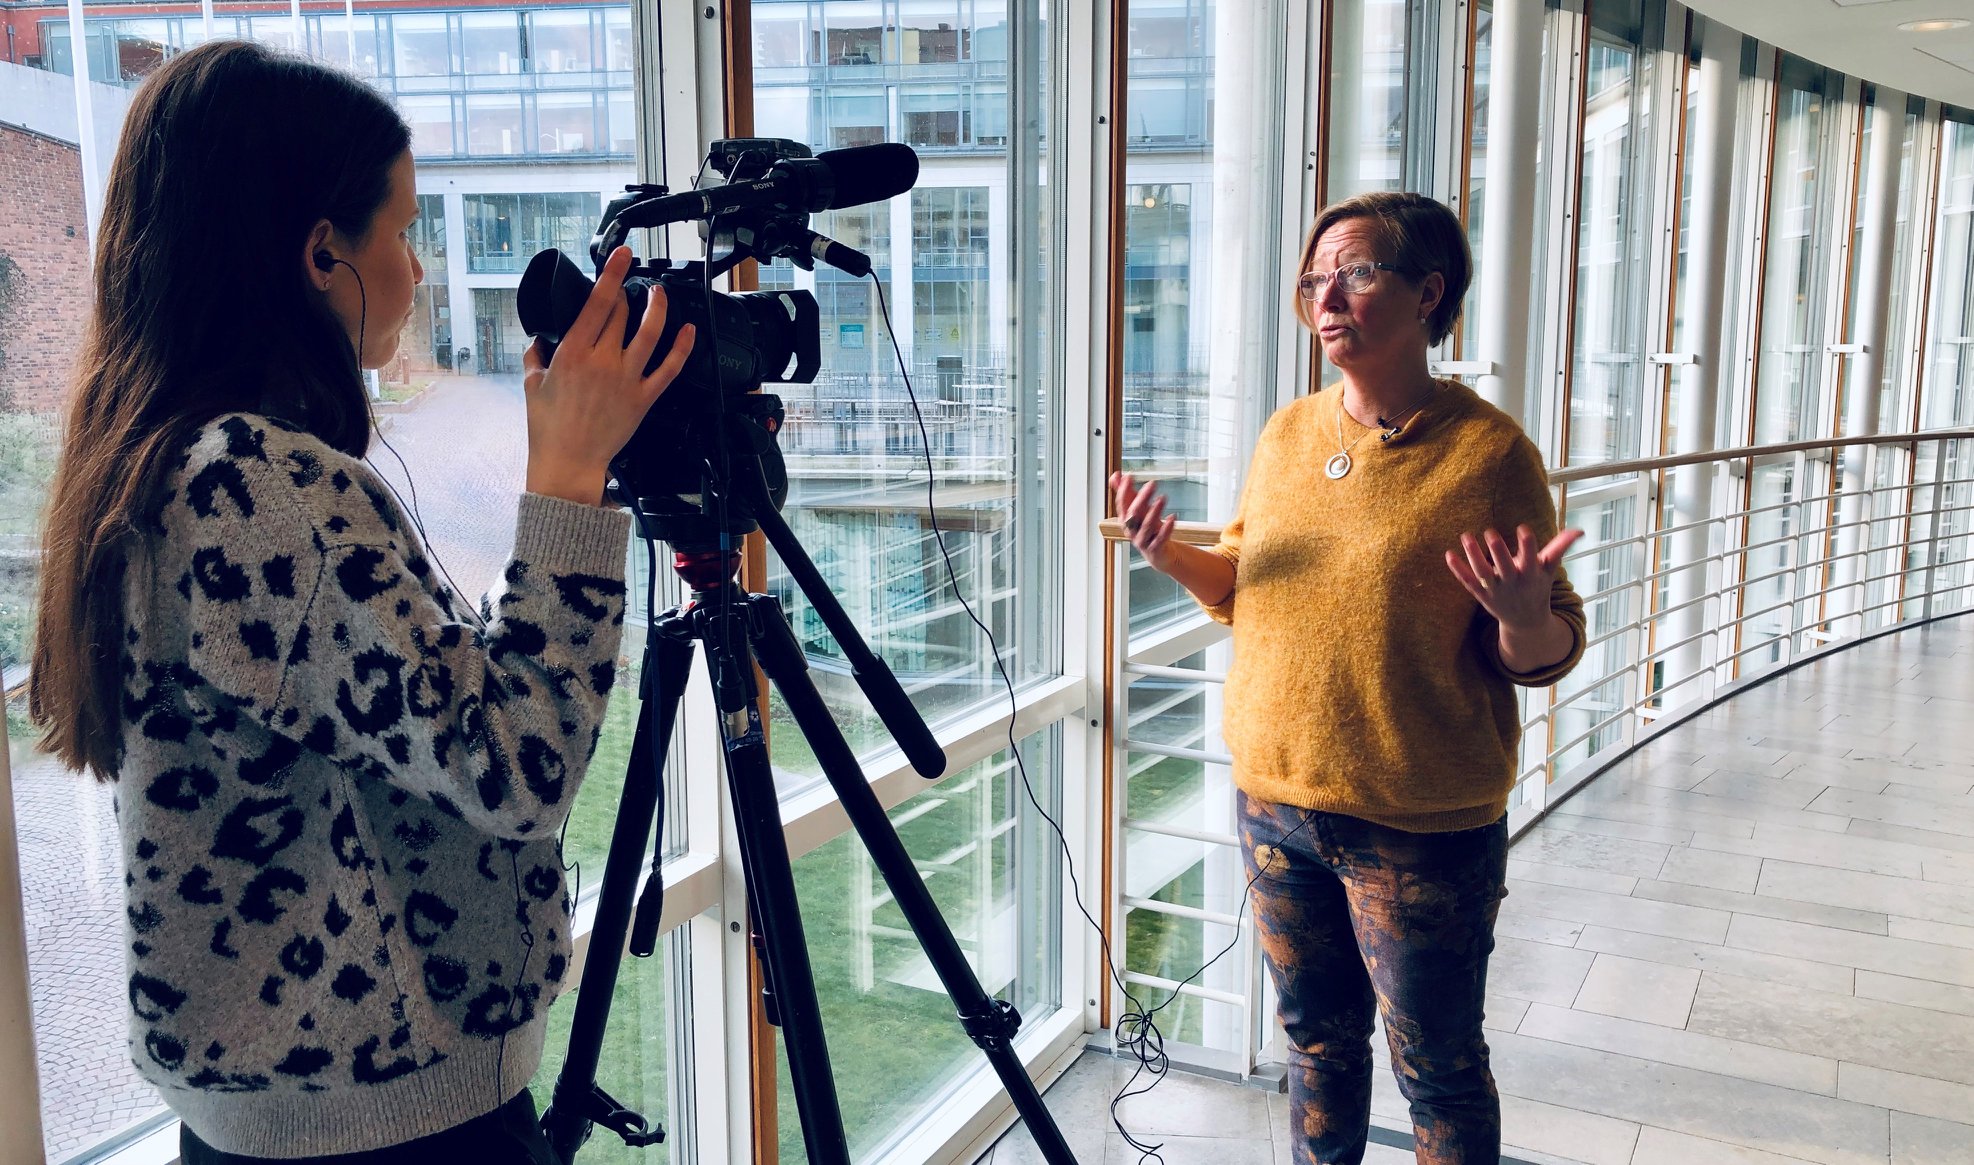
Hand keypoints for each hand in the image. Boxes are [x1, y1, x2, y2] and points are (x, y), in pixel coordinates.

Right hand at [522, 246, 695, 504]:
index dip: (612, 274)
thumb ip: (534, 357)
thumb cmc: (548, 428)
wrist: (568, 463)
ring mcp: (626, 379)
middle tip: (627, 285)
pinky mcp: (643, 398)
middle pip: (622, 314)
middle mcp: (602, 361)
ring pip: (650, 334)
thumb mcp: (531, 386)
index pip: (597, 303)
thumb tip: (538, 340)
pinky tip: (689, 331)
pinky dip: (682, 348)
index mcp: (573, 352)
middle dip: (626, 293)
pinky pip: (669, 369)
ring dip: (658, 309)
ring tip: (659, 293)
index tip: (622, 255)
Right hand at [1110, 471, 1177, 566]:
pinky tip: (1172, 517)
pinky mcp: (1155, 548)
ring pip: (1146, 526)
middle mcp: (1132, 530)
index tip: (1129, 476)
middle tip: (1152, 484)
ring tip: (1162, 498)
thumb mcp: (1138, 510)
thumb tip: (1116, 475)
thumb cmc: (1147, 529)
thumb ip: (1126, 493)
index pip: (1122, 504)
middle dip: (1141, 498)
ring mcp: (1143, 540)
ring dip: (1154, 511)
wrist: (1159, 554)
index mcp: (1125, 519)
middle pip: (1133, 514)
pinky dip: (1166, 528)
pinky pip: (1160, 539)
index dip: (1124, 490)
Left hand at [1445, 524, 1583, 631]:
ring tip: (1466, 536)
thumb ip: (1560, 548)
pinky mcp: (1481, 594)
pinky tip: (1449, 554)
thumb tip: (1579, 530)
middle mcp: (1512, 583)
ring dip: (1473, 556)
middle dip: (1498, 551)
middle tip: (1490, 532)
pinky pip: (1468, 581)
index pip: (1531, 559)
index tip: (1524, 529)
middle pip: (1504, 567)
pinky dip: (1458, 570)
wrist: (1526, 622)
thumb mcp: (1550, 570)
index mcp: (1531, 575)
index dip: (1528, 546)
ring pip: (1482, 572)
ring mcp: (1495, 590)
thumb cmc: (1538, 587)